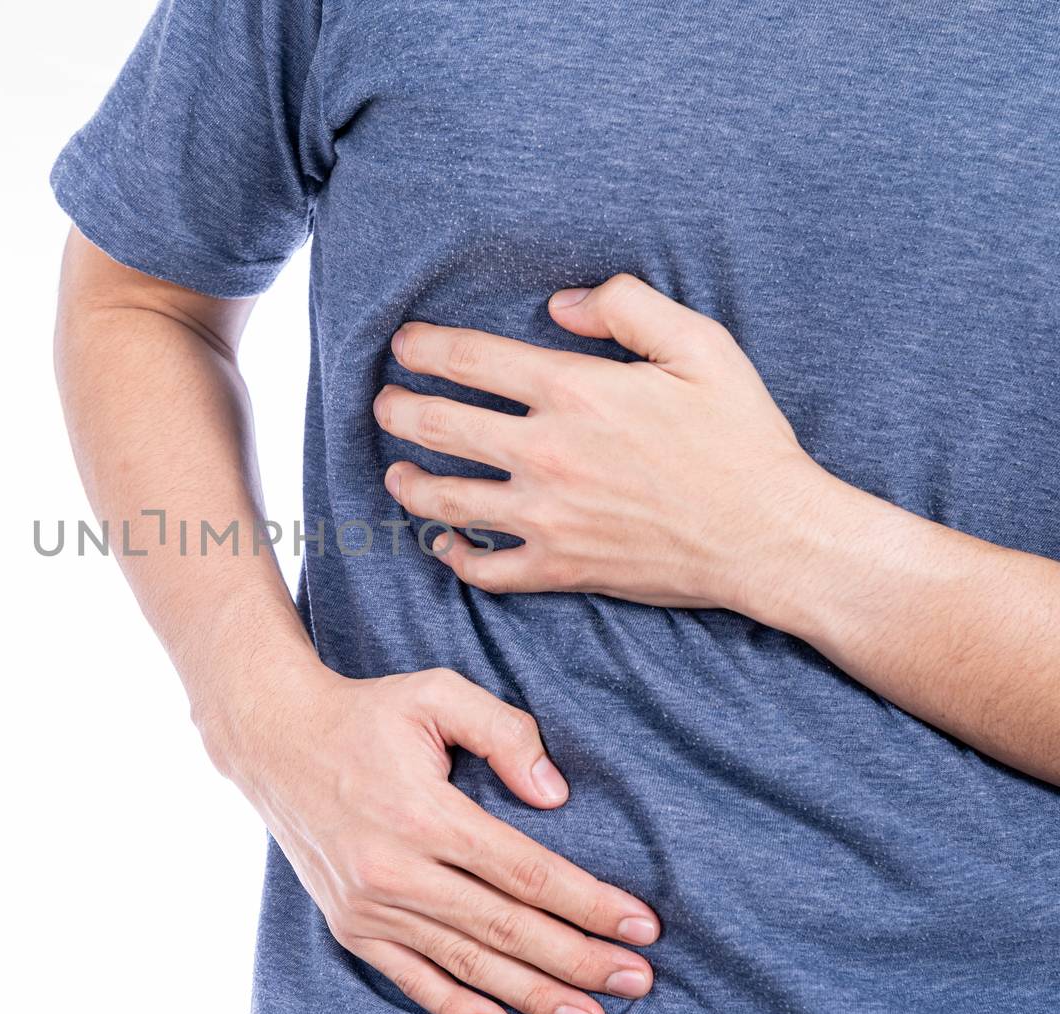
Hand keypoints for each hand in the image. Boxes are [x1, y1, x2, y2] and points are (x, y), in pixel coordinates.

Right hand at [195, 660, 660, 1013]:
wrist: (273, 740)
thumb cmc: (365, 713)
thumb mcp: (435, 693)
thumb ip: (503, 731)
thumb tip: (554, 794)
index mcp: (424, 813)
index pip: (526, 872)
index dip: (590, 902)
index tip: (643, 925)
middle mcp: (397, 869)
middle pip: (506, 927)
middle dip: (580, 959)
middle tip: (637, 981)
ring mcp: (371, 905)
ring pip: (467, 962)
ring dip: (534, 995)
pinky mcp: (351, 926)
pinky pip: (411, 978)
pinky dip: (457, 1008)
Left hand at [374, 273, 834, 611]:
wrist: (770, 536)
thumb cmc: (741, 437)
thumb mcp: (700, 346)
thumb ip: (627, 307)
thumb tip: (559, 304)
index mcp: (575, 391)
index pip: (471, 359)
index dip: (425, 348)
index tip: (403, 345)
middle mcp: (546, 453)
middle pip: (441, 426)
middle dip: (398, 409)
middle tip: (383, 402)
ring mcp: (547, 516)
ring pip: (446, 499)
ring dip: (408, 482)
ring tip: (393, 472)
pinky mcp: (560, 568)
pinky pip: (486, 568)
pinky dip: (453, 556)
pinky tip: (440, 542)